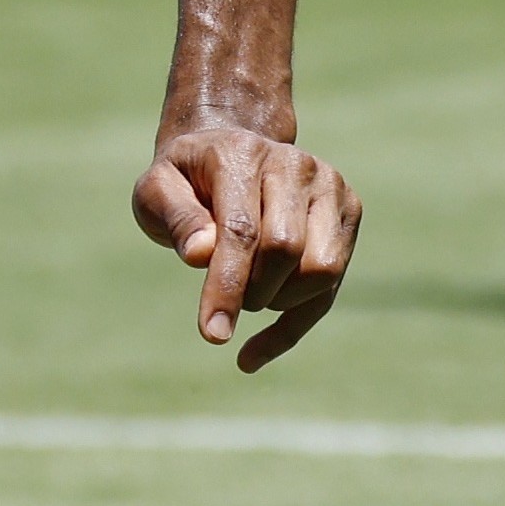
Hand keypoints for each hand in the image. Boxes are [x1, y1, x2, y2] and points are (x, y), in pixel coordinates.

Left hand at [137, 124, 357, 370]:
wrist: (226, 151)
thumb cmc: (184, 180)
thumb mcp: (156, 192)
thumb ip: (175, 218)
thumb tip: (201, 255)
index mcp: (243, 154)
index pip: (242, 230)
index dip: (226, 285)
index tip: (212, 333)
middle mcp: (295, 164)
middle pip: (287, 249)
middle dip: (251, 290)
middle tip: (222, 297)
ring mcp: (329, 186)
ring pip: (322, 268)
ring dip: (278, 300)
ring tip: (246, 292)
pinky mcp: (348, 212)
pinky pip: (331, 284)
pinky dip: (293, 326)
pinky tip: (253, 354)